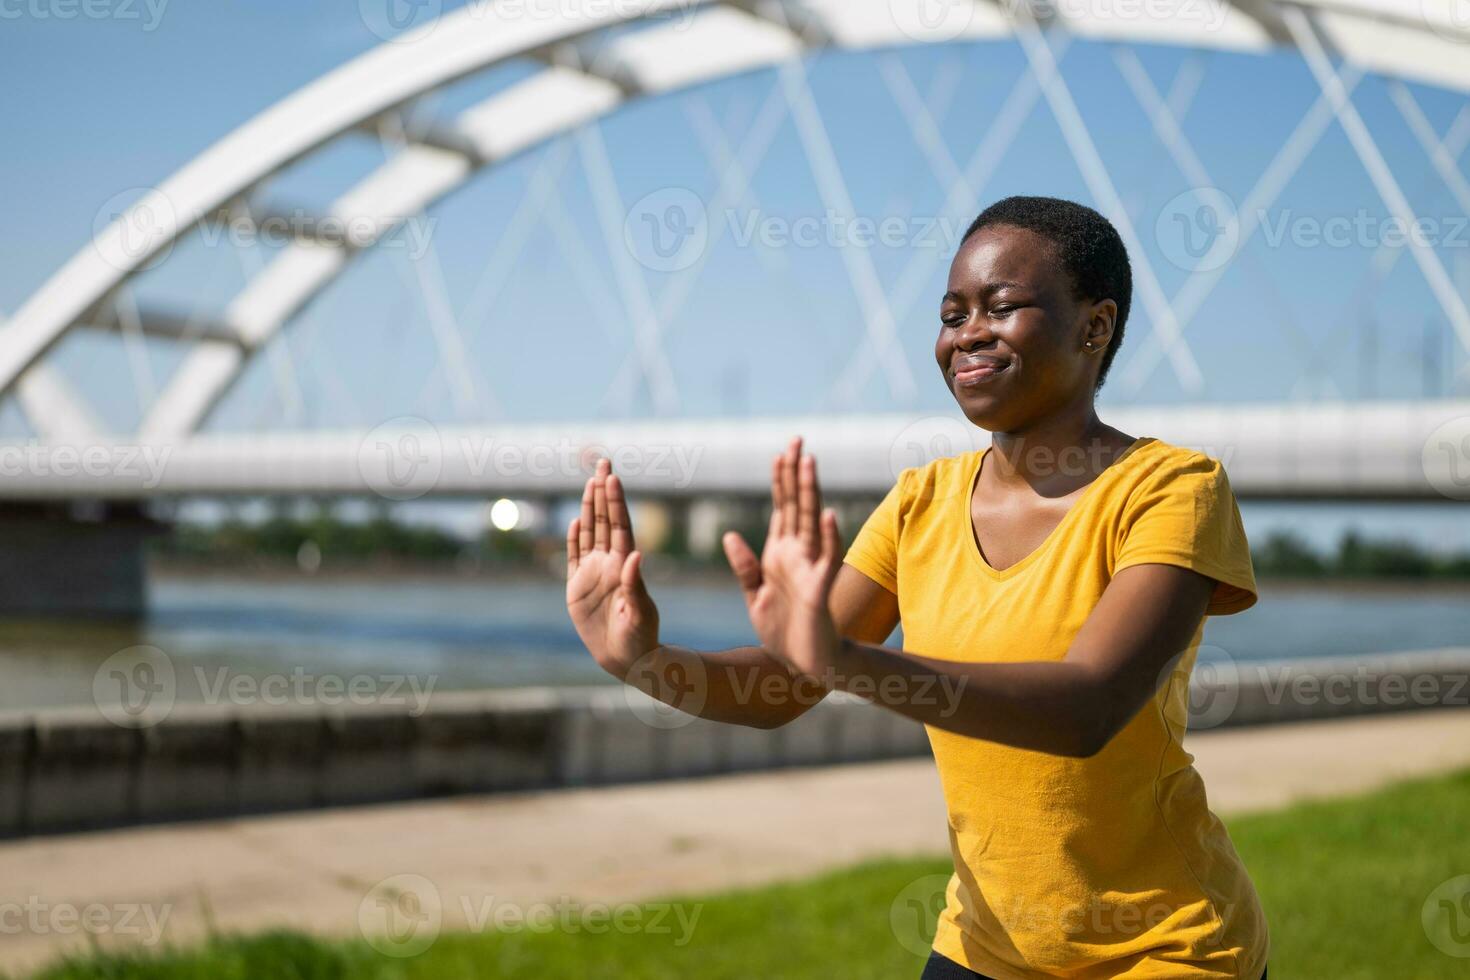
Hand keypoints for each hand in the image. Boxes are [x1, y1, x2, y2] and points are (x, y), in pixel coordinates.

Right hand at [566, 458, 659, 678]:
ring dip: (589, 507)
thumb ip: (635, 585)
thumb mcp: (640, 613)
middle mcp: (609, 563)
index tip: (613, 476)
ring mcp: (593, 573)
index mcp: (625, 565)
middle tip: (604, 462)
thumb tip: (635, 556)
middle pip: (604, 520)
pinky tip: (575, 521)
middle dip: (603, 491)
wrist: (627, 659)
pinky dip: (573, 539)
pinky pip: (574, 557)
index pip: (619, 525)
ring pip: (590, 532)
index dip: (615, 500)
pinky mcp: (577, 588)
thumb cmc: (640, 638)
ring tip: (590, 482)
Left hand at [722, 436, 842, 682]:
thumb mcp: (755, 594)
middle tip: (798, 440)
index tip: (780, 452)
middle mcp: (797, 555)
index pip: (781, 509)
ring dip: (811, 493)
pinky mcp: (819, 588)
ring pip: (812, 523)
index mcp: (779, 554)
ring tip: (809, 463)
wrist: (802, 665)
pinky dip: (830, 537)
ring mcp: (810, 569)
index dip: (781, 481)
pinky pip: (827, 559)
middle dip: (796, 474)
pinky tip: (829, 514)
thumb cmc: (782, 631)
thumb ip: (744, 565)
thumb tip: (729, 534)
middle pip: (796, 506)